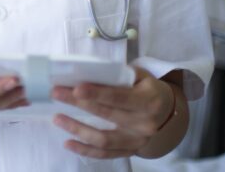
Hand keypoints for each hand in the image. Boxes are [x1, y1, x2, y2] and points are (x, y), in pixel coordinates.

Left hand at [51, 67, 176, 158]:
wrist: (168, 112)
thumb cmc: (148, 89)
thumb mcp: (141, 76)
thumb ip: (119, 74)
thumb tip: (87, 70)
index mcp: (148, 101)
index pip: (119, 97)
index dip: (97, 94)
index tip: (76, 88)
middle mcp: (144, 124)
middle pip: (106, 115)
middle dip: (78, 103)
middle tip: (57, 93)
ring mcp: (137, 141)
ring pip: (103, 139)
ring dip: (77, 129)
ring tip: (57, 118)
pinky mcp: (130, 151)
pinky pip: (105, 154)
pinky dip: (85, 150)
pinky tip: (68, 143)